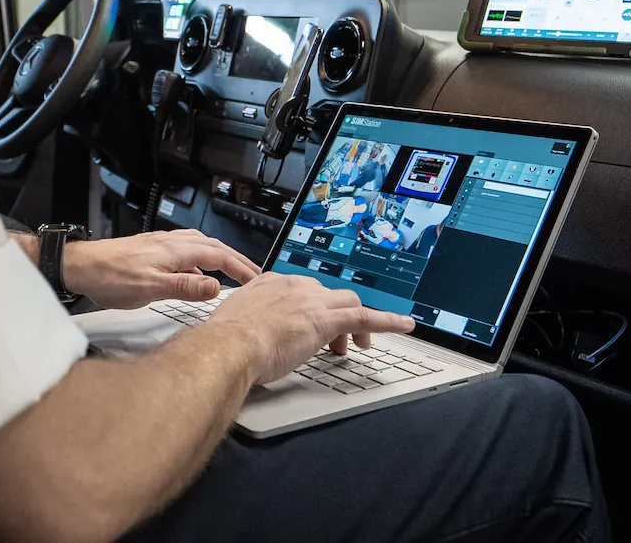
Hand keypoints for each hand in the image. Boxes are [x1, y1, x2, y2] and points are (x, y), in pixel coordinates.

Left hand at [61, 230, 260, 309]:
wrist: (81, 266)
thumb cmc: (111, 276)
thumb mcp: (150, 288)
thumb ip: (184, 287)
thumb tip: (216, 287)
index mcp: (176, 250)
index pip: (218, 256)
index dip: (240, 268)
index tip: (256, 280)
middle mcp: (172, 242)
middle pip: (213, 247)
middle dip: (235, 260)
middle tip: (252, 275)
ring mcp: (161, 245)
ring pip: (200, 246)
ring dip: (219, 257)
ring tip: (230, 271)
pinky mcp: (151, 251)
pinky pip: (185, 250)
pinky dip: (200, 259)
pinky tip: (195, 273)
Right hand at [203, 272, 414, 384]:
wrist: (229, 346)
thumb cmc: (225, 342)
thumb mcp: (234, 324)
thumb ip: (245, 323)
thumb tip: (242, 337)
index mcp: (270, 284)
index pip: (302, 291)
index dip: (311, 310)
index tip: (310, 325)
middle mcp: (293, 286)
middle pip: (329, 295)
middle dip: (335, 318)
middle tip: (332, 343)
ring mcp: (311, 300)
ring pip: (349, 303)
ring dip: (358, 325)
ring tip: (358, 346)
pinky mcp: (326, 320)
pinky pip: (365, 317)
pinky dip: (388, 321)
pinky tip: (404, 325)